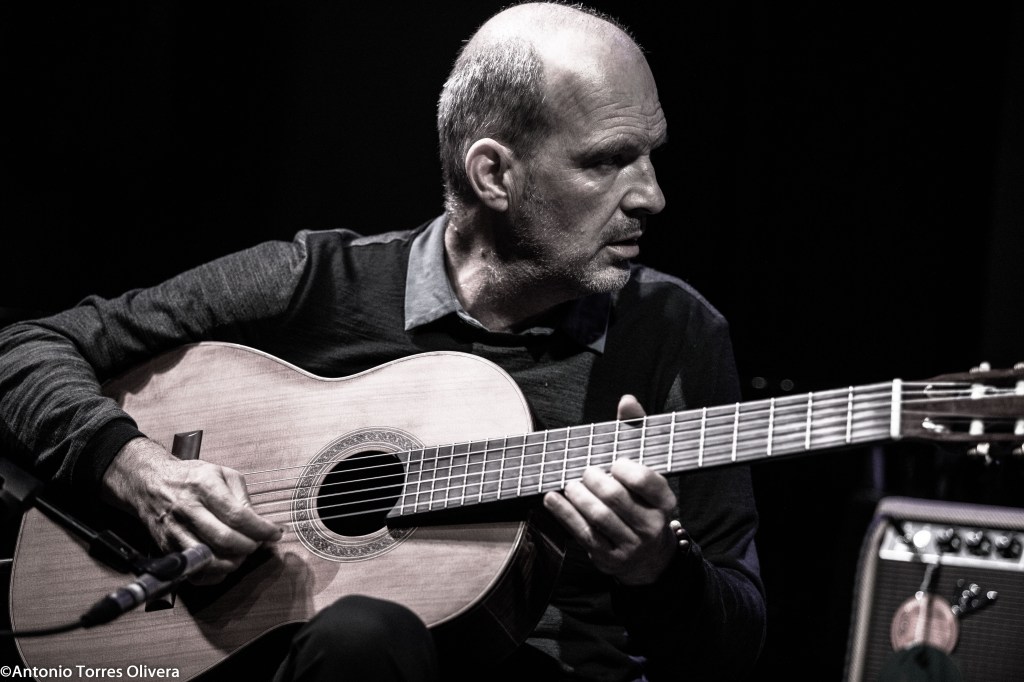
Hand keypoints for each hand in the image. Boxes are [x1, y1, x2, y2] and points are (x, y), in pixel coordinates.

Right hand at [101, 437, 283, 583]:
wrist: (149, 481)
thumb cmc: (191, 477)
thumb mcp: (222, 473)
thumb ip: (242, 496)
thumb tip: (258, 522)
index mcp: (204, 486)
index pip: (238, 515)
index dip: (261, 529)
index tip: (274, 533)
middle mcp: (187, 509)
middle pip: (225, 539)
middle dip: (249, 547)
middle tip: (257, 544)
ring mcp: (174, 530)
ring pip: (209, 559)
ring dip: (233, 562)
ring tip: (242, 554)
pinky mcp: (166, 547)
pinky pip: (193, 571)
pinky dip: (213, 574)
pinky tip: (224, 564)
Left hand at [543, 395, 677, 584]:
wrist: (648, 557)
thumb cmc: (642, 502)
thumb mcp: (646, 470)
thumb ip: (635, 432)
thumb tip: (627, 400)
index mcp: (665, 502)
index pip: (646, 480)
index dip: (625, 468)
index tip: (614, 462)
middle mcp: (652, 526)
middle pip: (616, 498)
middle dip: (594, 480)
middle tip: (585, 471)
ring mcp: (631, 546)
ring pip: (599, 517)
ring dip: (578, 496)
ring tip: (571, 484)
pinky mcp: (609, 559)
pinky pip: (583, 534)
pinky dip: (564, 514)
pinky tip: (552, 499)